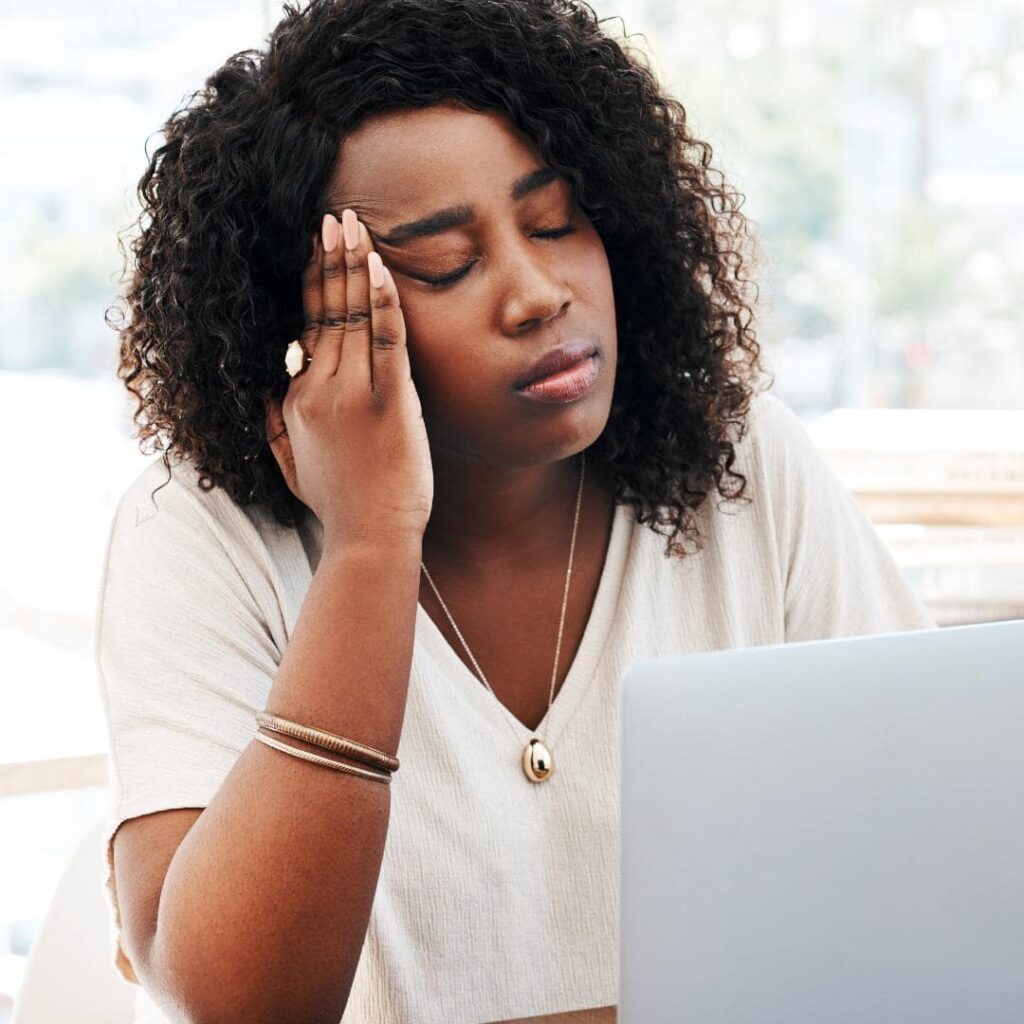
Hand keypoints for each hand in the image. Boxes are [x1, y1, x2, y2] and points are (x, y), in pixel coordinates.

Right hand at [265, 210, 433, 551]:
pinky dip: (382, 300)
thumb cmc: (338, 504)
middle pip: (325, 311)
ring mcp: (353, 394)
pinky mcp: (389, 402)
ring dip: (353, 265)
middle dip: (329, 259)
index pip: (306, 328)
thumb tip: (264, 387)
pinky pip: (384, 340)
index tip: (316, 250)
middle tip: (333, 217)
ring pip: (351, 316)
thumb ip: (273, 421)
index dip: (313, 285)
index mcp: (298, 398)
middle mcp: (320, 388)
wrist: (369, 538)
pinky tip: (380, 267)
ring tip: (352, 223)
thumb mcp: (289, 463)